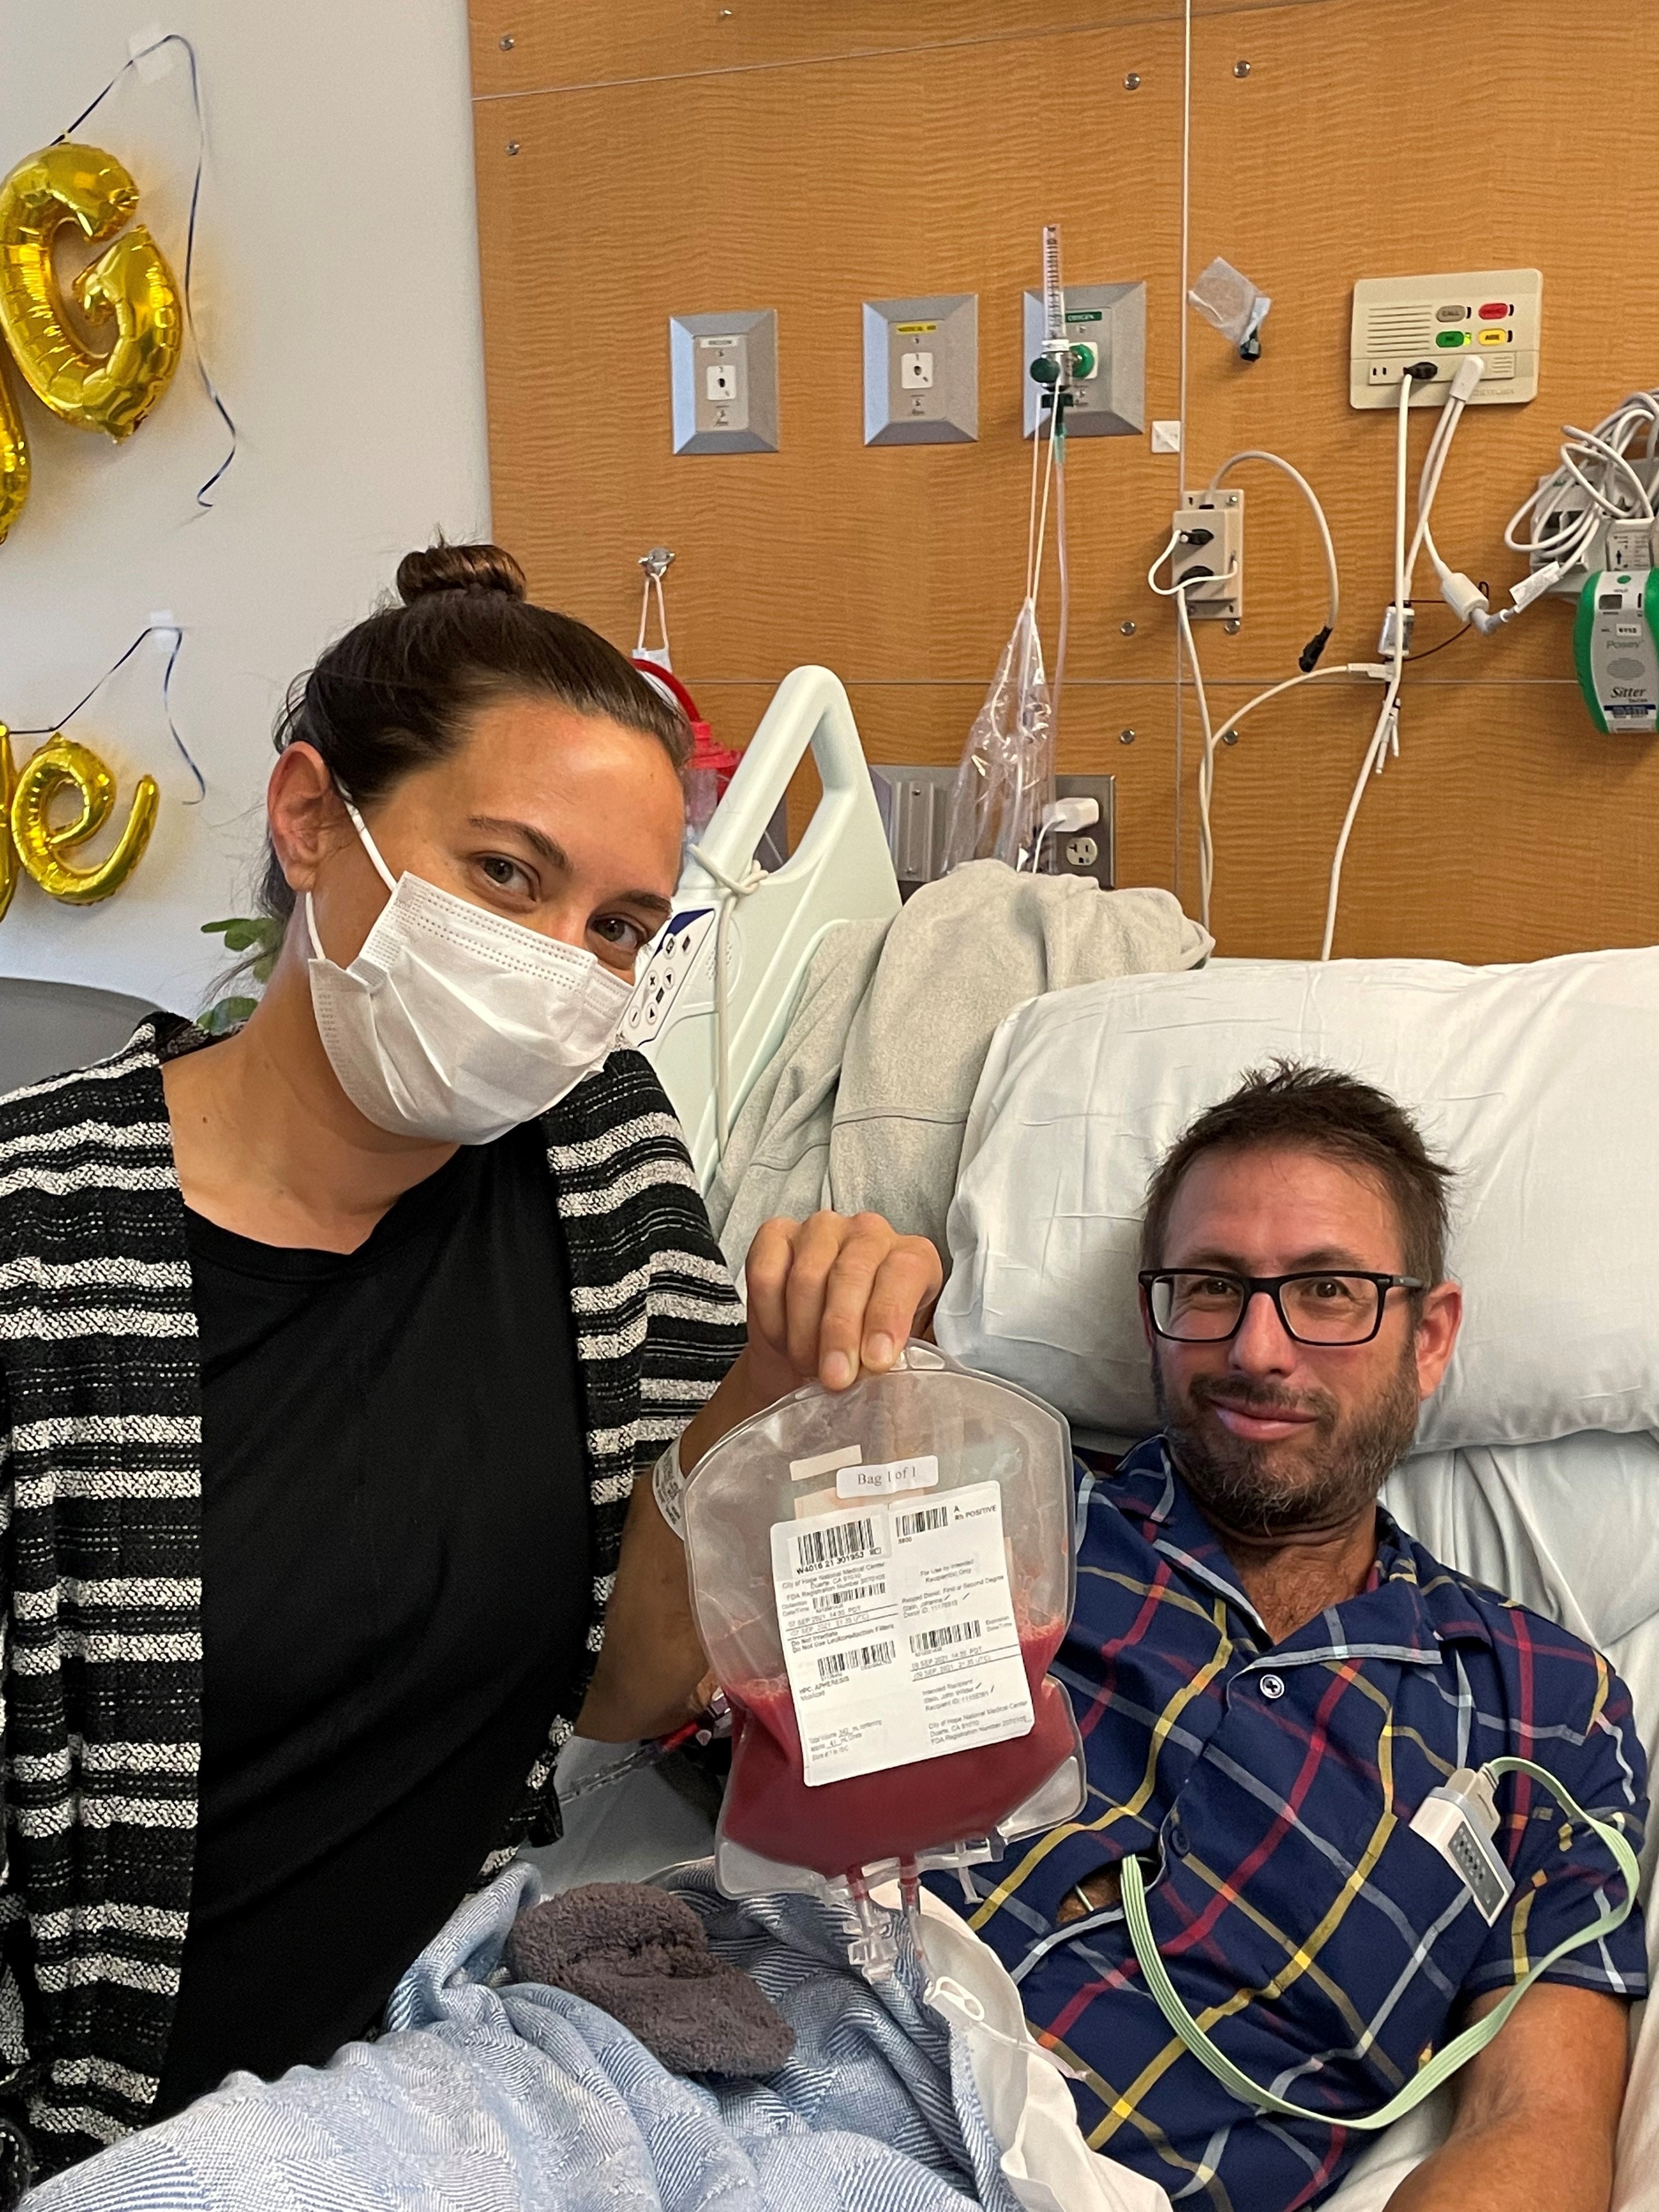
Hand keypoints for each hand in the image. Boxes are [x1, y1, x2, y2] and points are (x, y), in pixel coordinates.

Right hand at [743, 1210, 943, 1401]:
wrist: (817, 1353)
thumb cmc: (865, 1350)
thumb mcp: (897, 1358)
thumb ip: (900, 1362)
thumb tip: (892, 1388)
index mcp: (913, 1257)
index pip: (904, 1272)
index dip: (888, 1316)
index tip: (876, 1360)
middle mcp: (869, 1233)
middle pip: (851, 1273)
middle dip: (840, 1333)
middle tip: (835, 1378)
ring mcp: (821, 1230)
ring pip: (806, 1277)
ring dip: (804, 1333)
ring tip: (810, 1367)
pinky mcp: (777, 1235)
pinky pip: (766, 1274)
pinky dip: (771, 1317)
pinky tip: (784, 1341)